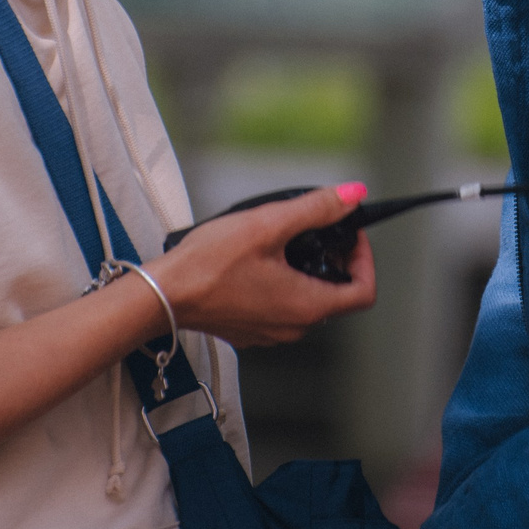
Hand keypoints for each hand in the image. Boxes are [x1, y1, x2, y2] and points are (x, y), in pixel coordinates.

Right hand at [152, 183, 377, 346]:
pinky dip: (283, 282)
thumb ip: (315, 209)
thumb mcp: (267, 225)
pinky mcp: (250, 329)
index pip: (363, 291)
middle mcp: (294, 327)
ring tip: (285, 239)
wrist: (163, 295)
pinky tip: (259, 259)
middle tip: (317, 230)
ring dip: (307, 269)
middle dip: (334, 258)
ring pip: (308, 299)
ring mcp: (271, 332)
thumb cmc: (208, 266)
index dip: (364, 259)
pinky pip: (281, 306)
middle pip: (337, 294)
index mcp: (307, 306)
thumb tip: (352, 196)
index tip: (349, 234)